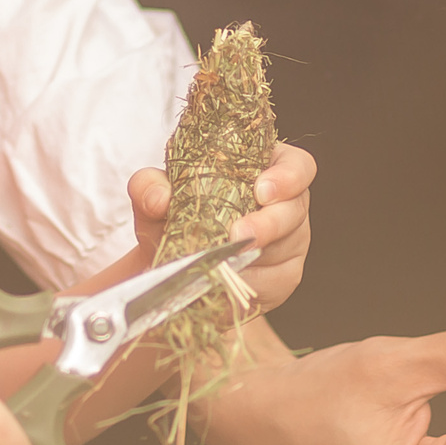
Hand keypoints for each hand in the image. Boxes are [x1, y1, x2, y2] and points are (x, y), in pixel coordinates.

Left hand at [125, 142, 315, 314]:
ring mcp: (290, 241)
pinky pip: (276, 278)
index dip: (287, 175)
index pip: (296, 165)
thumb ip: (149, 187)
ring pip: (288, 245)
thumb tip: (158, 198)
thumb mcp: (155, 199)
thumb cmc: (173, 220)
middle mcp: (284, 203)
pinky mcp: (283, 276)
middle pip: (295, 208)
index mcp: (262, 168)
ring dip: (257, 253)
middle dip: (269, 222)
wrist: (170, 268)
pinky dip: (252, 279)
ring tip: (227, 258)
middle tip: (239, 232)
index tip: (262, 188)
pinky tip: (232, 277)